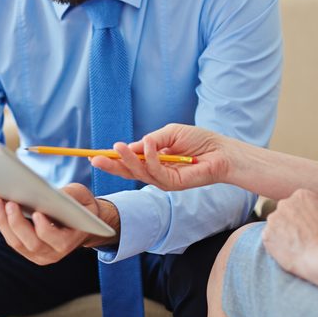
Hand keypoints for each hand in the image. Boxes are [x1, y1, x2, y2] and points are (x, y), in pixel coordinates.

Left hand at [0, 183, 119, 264]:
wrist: (80, 223)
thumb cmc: (81, 207)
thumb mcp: (82, 196)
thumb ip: (70, 195)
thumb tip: (50, 193)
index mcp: (71, 240)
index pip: (58, 241)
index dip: (46, 229)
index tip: (37, 213)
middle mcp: (55, 253)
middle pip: (32, 243)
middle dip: (18, 223)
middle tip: (10, 203)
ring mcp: (39, 255)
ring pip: (17, 243)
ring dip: (5, 222)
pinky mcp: (27, 250)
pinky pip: (12, 240)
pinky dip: (3, 223)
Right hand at [90, 123, 234, 191]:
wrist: (222, 150)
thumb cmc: (199, 140)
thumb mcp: (169, 133)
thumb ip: (151, 140)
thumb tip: (131, 146)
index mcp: (153, 161)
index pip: (130, 163)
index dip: (114, 159)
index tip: (96, 155)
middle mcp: (156, 173)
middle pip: (129, 172)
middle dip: (112, 166)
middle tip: (95, 159)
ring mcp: (164, 180)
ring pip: (139, 173)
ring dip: (127, 159)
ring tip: (117, 147)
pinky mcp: (173, 184)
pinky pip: (156, 171)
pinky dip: (149, 158)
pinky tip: (147, 145)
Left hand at [262, 189, 317, 277]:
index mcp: (302, 195)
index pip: (303, 202)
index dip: (310, 214)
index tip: (315, 225)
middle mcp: (283, 204)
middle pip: (288, 212)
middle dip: (295, 221)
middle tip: (306, 235)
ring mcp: (273, 220)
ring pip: (278, 225)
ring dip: (285, 232)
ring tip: (298, 245)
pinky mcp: (266, 236)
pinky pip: (270, 238)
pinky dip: (277, 244)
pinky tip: (289, 251)